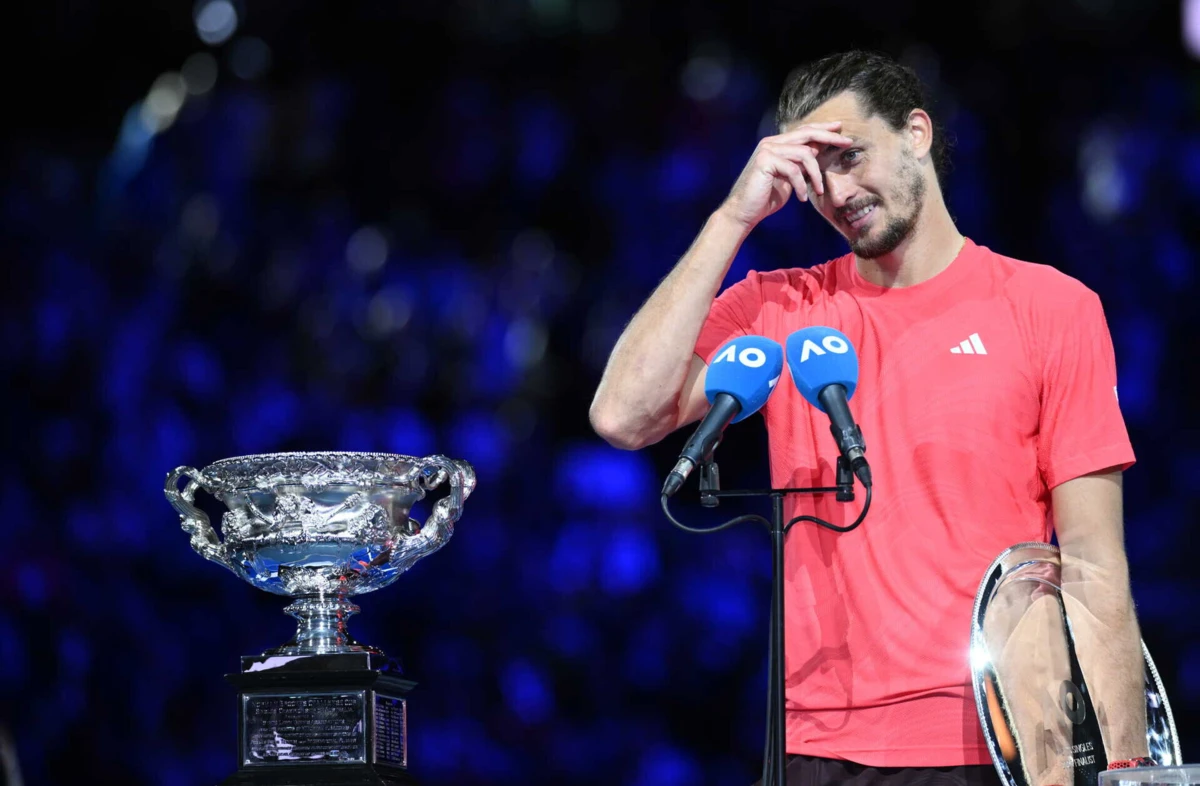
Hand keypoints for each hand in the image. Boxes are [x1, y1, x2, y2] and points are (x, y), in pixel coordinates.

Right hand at [719, 122, 853, 229]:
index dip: (823, 129)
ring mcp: (767, 150)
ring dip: (815, 175)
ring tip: (818, 190)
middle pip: (807, 134)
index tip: (840, 130)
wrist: (743, 212)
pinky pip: (794, 170)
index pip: (803, 131)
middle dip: (829, 137)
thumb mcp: (789, 178)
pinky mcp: (765, 161)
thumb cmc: (765, 198)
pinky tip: (801, 198)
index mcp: (776, 144)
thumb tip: (817, 152)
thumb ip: (800, 164)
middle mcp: (771, 143)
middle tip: (846, 142)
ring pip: (804, 154)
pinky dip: (801, 185)